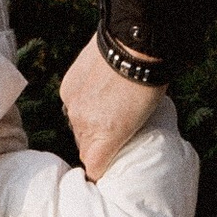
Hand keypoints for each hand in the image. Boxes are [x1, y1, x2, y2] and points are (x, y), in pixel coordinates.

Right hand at [60, 35, 164, 179]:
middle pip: (84, 146)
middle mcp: (84, 126)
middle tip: (113, 132)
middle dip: (96, 143)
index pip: (93, 168)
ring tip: (106, 108)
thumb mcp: (144, 117)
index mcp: (105, 138)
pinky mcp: (67, 88)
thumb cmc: (148, 84)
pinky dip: (82, 102)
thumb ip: (125, 133)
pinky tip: (97, 92)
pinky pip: (72, 104)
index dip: (100, 170)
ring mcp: (73, 106)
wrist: (132, 46)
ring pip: (77, 125)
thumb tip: (122, 136)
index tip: (105, 169)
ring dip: (88, 122)